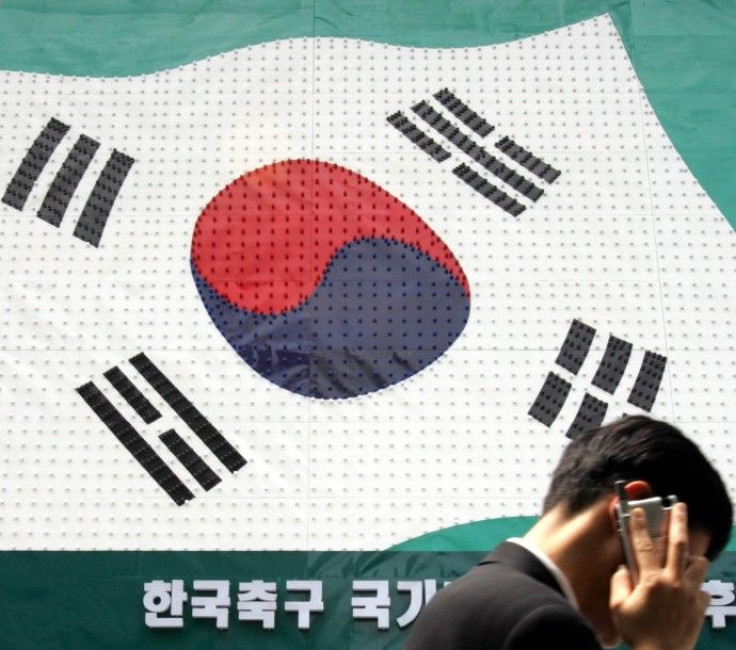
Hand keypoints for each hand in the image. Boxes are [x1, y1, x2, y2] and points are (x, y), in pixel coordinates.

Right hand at [609, 503, 710, 649]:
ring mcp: (689, 593)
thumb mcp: (619, 607)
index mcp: (651, 580)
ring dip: (693, 556)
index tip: (638, 511)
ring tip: (688, 554)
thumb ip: (619, 583)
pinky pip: (702, 589)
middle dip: (678, 521)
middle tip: (680, 506)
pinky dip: (696, 586)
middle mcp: (673, 582)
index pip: (643, 545)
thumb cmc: (639, 634)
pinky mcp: (700, 607)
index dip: (639, 525)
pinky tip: (687, 590)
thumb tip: (622, 569)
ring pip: (698, 564)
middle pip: (678, 544)